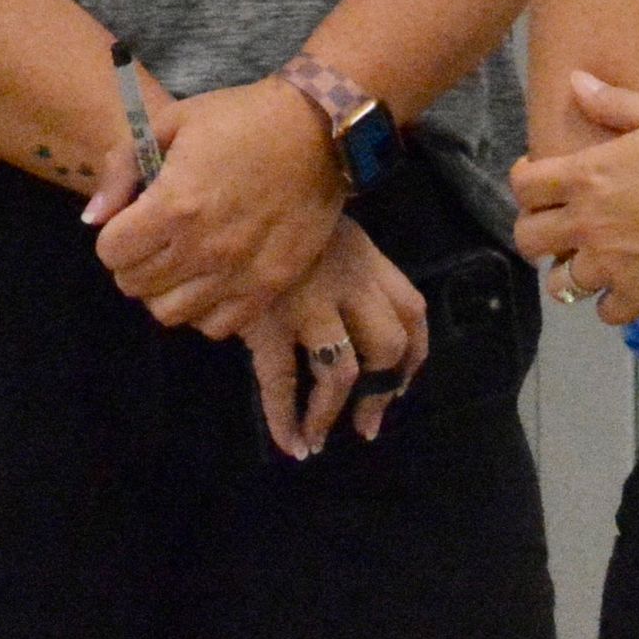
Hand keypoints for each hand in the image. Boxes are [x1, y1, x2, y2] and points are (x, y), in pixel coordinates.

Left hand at [91, 77, 346, 338]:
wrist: (316, 130)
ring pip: (170, 314)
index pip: (111, 252)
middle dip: (133, 262)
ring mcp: (238, 273)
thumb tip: (93, 217)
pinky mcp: (270, 287)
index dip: (114, 235)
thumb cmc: (239, 118)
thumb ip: (123, 168)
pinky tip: (210, 279)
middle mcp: (203, 248)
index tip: (132, 220)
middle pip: (134, 286)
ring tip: (180, 261)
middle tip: (153, 240)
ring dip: (164, 290)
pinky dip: (204, 309)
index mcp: (174, 204)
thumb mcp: (172, 122)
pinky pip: (217, 326)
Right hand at [243, 219, 430, 459]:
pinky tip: (289, 441)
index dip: (413, 355)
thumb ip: (340, 258)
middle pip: (388, 345)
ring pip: (340, 372)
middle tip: (367, 422)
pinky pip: (281, 381)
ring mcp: (308, 302)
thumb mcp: (319, 222)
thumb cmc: (269, 204)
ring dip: (331, 414)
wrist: (225, 197)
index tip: (401, 382)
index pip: (412, 310)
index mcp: (364, 255)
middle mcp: (347, 279)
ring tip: (319, 440)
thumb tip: (352, 314)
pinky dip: (285, 418)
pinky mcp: (266, 319)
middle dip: (382, 391)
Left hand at [509, 70, 638, 324]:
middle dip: (536, 232)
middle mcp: (587, 223)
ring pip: (561, 284)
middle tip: (558, 228)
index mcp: (586, 176)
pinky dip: (612, 303)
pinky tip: (627, 287)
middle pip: (527, 239)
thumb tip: (575, 79)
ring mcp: (611, 266)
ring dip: (571, 274)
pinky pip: (606, 313)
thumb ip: (613, 102)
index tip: (541, 183)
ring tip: (591, 263)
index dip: (525, 183)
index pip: (523, 186)